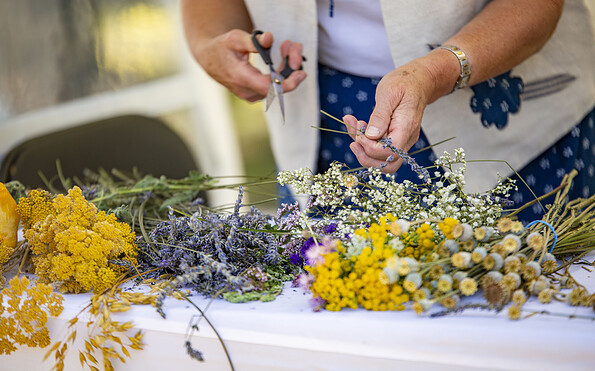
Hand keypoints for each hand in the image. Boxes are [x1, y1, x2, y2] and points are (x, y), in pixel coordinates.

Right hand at [194, 30, 306, 101]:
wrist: (210, 59)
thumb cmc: (222, 47)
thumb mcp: (234, 39)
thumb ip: (253, 40)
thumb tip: (269, 39)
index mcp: (241, 78)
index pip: (269, 88)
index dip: (287, 83)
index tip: (301, 74)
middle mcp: (247, 91)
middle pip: (278, 86)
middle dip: (291, 66)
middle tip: (295, 47)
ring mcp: (251, 95)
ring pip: (278, 86)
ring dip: (287, 67)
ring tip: (288, 47)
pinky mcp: (255, 94)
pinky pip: (274, 87)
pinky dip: (282, 72)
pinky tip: (283, 57)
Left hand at [346, 58, 438, 172]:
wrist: (418, 81)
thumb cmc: (404, 83)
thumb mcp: (388, 93)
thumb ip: (380, 116)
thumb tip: (371, 135)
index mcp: (406, 127)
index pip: (389, 152)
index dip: (370, 148)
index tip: (360, 134)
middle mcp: (407, 139)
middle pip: (388, 164)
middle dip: (366, 158)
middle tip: (353, 142)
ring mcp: (402, 141)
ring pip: (383, 160)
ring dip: (364, 151)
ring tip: (354, 130)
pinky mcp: (396, 139)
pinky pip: (380, 149)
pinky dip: (366, 143)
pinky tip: (357, 126)